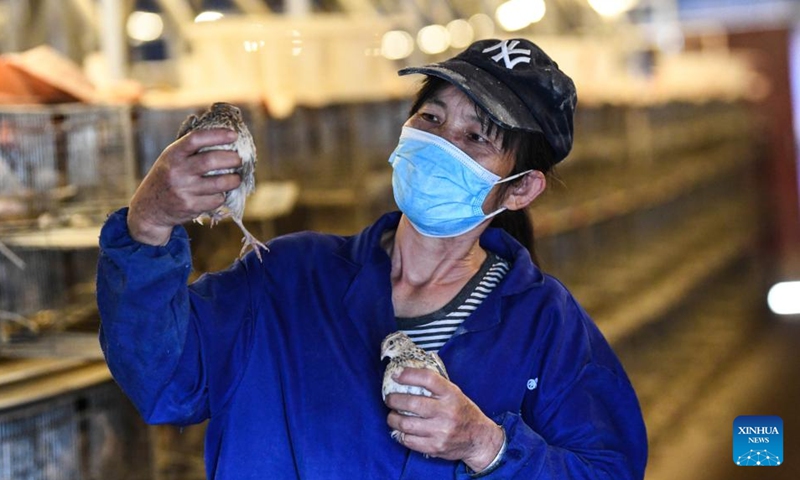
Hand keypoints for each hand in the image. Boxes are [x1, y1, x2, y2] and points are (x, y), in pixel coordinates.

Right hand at [127, 129, 241, 244]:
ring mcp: (183, 190)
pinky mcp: (190, 207)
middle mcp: (177, 171)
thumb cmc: (168, 177)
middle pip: (211, 161)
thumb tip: (226, 138)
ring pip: (220, 183)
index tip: (234, 135)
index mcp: (173, 154)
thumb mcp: (172, 158)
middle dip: (232, 159)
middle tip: (239, 159)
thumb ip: (192, 149)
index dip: (217, 135)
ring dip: (234, 180)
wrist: (149, 207)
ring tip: (236, 178)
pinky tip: (219, 193)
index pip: (196, 139)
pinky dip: (222, 196)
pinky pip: (216, 199)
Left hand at [385, 368, 503, 471]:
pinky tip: (401, 430)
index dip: (409, 375)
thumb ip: (436, 385)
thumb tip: (408, 373)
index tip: (396, 375)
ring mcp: (441, 431)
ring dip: (393, 418)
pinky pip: (409, 440)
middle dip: (394, 400)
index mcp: (452, 394)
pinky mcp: (435, 447)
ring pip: (406, 424)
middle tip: (389, 398)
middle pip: (412, 403)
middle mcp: (446, 412)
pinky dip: (400, 434)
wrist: (479, 439)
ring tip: (392, 415)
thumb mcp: (455, 393)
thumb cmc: (464, 412)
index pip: (428, 379)